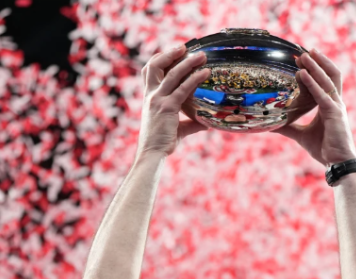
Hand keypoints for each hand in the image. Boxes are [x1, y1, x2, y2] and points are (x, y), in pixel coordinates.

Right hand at [135, 45, 210, 159]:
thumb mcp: (177, 129)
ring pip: (172, 73)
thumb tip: (207, 122)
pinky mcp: (167, 107)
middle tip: (185, 47)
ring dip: (188, 62)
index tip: (174, 52)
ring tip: (202, 56)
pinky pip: (183, 89)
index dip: (160, 58)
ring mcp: (158, 100)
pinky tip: (206, 73)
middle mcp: (151, 95)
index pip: (149, 71)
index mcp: (149, 97)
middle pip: (154, 65)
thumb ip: (191, 123)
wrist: (152, 154)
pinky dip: (195, 78)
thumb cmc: (162, 143)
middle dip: (170, 53)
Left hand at [275, 49, 355, 165]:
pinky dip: (312, 83)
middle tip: (304, 51)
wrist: (337, 163)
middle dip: (318, 61)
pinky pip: (322, 95)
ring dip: (315, 66)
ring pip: (327, 80)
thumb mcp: (300, 135)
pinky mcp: (334, 113)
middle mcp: (335, 102)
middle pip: (330, 74)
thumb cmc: (324, 149)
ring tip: (303, 55)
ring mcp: (336, 106)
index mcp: (330, 105)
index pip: (326, 81)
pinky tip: (302, 74)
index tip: (303, 59)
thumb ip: (288, 128)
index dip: (317, 68)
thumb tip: (270, 125)